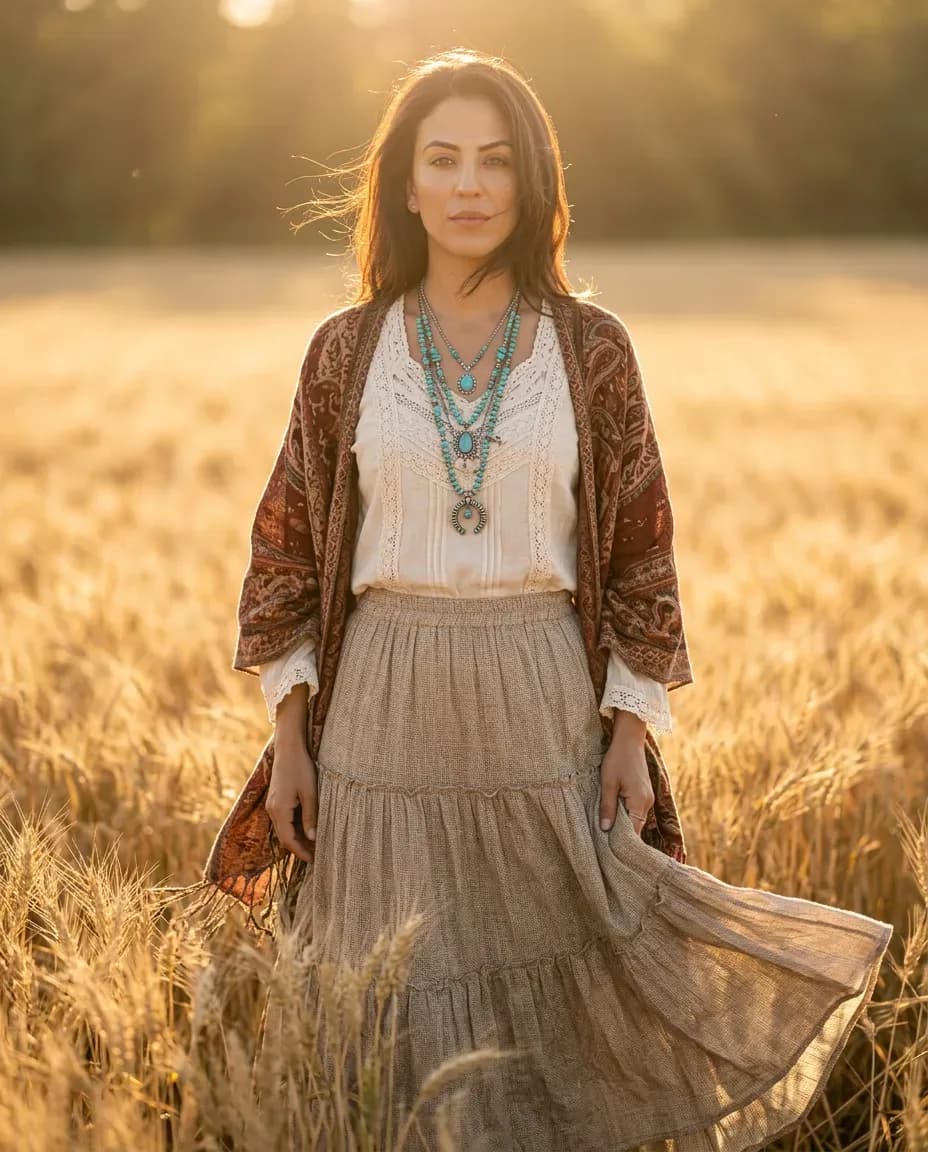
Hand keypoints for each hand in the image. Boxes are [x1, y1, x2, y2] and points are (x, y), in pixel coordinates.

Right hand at [265, 732, 317, 863]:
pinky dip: (293, 828)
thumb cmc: (301, 768)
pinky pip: (283, 820)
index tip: (313, 860)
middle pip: (284, 837)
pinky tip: (306, 828)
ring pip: (283, 829)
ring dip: (296, 838)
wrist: (289, 748)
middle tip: (316, 856)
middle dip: (299, 848)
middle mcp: (272, 809)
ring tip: (313, 844)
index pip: (288, 840)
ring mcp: (272, 804)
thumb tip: (313, 838)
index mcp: (279, 810)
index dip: (300, 852)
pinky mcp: (276, 799)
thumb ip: (311, 816)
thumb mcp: (310, 792)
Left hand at [599, 713, 652, 838]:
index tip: (609, 851)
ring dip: (622, 825)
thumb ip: (607, 807)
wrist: (629, 740)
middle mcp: (647, 803)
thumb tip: (606, 830)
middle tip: (604, 844)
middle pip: (635, 828)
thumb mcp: (608, 783)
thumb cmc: (617, 759)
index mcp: (640, 802)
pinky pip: (635, 811)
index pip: (634, 832)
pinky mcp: (643, 794)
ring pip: (635, 820)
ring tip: (606, 831)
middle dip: (621, 836)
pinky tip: (613, 816)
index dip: (622, 843)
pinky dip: (625, 815)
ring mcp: (646, 798)